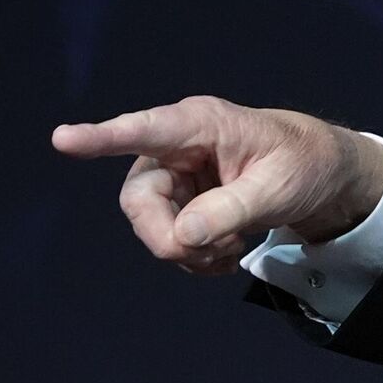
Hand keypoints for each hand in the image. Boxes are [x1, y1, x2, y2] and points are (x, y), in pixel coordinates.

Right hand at [52, 96, 382, 274]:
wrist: (318, 174)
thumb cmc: (302, 164)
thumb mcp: (279, 188)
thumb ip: (232, 210)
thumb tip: (183, 235)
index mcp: (199, 125)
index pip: (144, 130)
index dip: (102, 137)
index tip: (64, 139)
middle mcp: (174, 148)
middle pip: (140, 200)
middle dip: (170, 237)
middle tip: (218, 252)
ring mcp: (173, 178)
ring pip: (152, 226)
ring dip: (191, 251)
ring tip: (235, 246)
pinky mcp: (178, 204)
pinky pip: (168, 240)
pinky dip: (196, 257)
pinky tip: (226, 252)